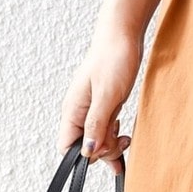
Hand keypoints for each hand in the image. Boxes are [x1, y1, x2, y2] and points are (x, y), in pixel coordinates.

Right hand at [57, 12, 143, 173]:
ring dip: (111, 144)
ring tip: (125, 136)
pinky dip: (114, 134)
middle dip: (103, 151)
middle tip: (122, 141)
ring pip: (96, 140)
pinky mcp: (101, 106)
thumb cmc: (113, 60)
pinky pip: (104, 129)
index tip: (104, 149)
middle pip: (84, 147)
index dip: (86, 155)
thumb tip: (88, 150)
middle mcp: (78, 112)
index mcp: (73, 110)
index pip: (67, 147)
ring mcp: (89, 109)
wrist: (123, 36)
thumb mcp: (107, 95)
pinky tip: (122, 128)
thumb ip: (96, 124)